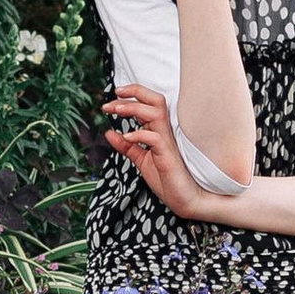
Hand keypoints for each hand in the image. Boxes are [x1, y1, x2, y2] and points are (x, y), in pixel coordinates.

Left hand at [101, 87, 231, 219]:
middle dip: (133, 93)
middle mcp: (165, 132)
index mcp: (159, 131)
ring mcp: (168, 143)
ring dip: (133, 108)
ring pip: (156, 113)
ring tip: (115, 111)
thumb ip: (127, 147)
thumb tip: (109, 133)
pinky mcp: (168, 157)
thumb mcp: (142, 160)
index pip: (148, 103)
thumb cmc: (168, 180)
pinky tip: (126, 137)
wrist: (186, 199)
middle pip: (155, 100)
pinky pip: (155, 138)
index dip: (131, 95)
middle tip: (111, 101)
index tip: (113, 97)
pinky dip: (139, 134)